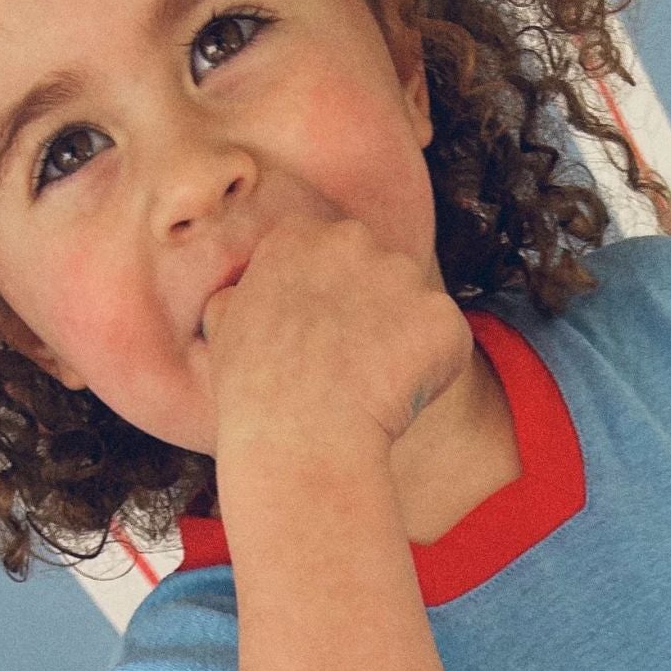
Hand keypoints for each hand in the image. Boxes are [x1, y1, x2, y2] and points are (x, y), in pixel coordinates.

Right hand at [205, 217, 472, 469]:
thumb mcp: (223, 330)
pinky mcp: (442, 315)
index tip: (321, 342)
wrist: (300, 435)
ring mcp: (403, 274)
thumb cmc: (253, 396)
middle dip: (375, 314)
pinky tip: (399, 400)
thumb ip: (240, 296)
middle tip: (351, 368)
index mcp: (297, 235)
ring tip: (372, 388)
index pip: (330, 255)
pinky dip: (434, 372)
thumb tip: (241, 297)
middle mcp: (353, 238)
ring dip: (404, 344)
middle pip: (379, 273)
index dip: (331, 302)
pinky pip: (447, 342)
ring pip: (416, 307)